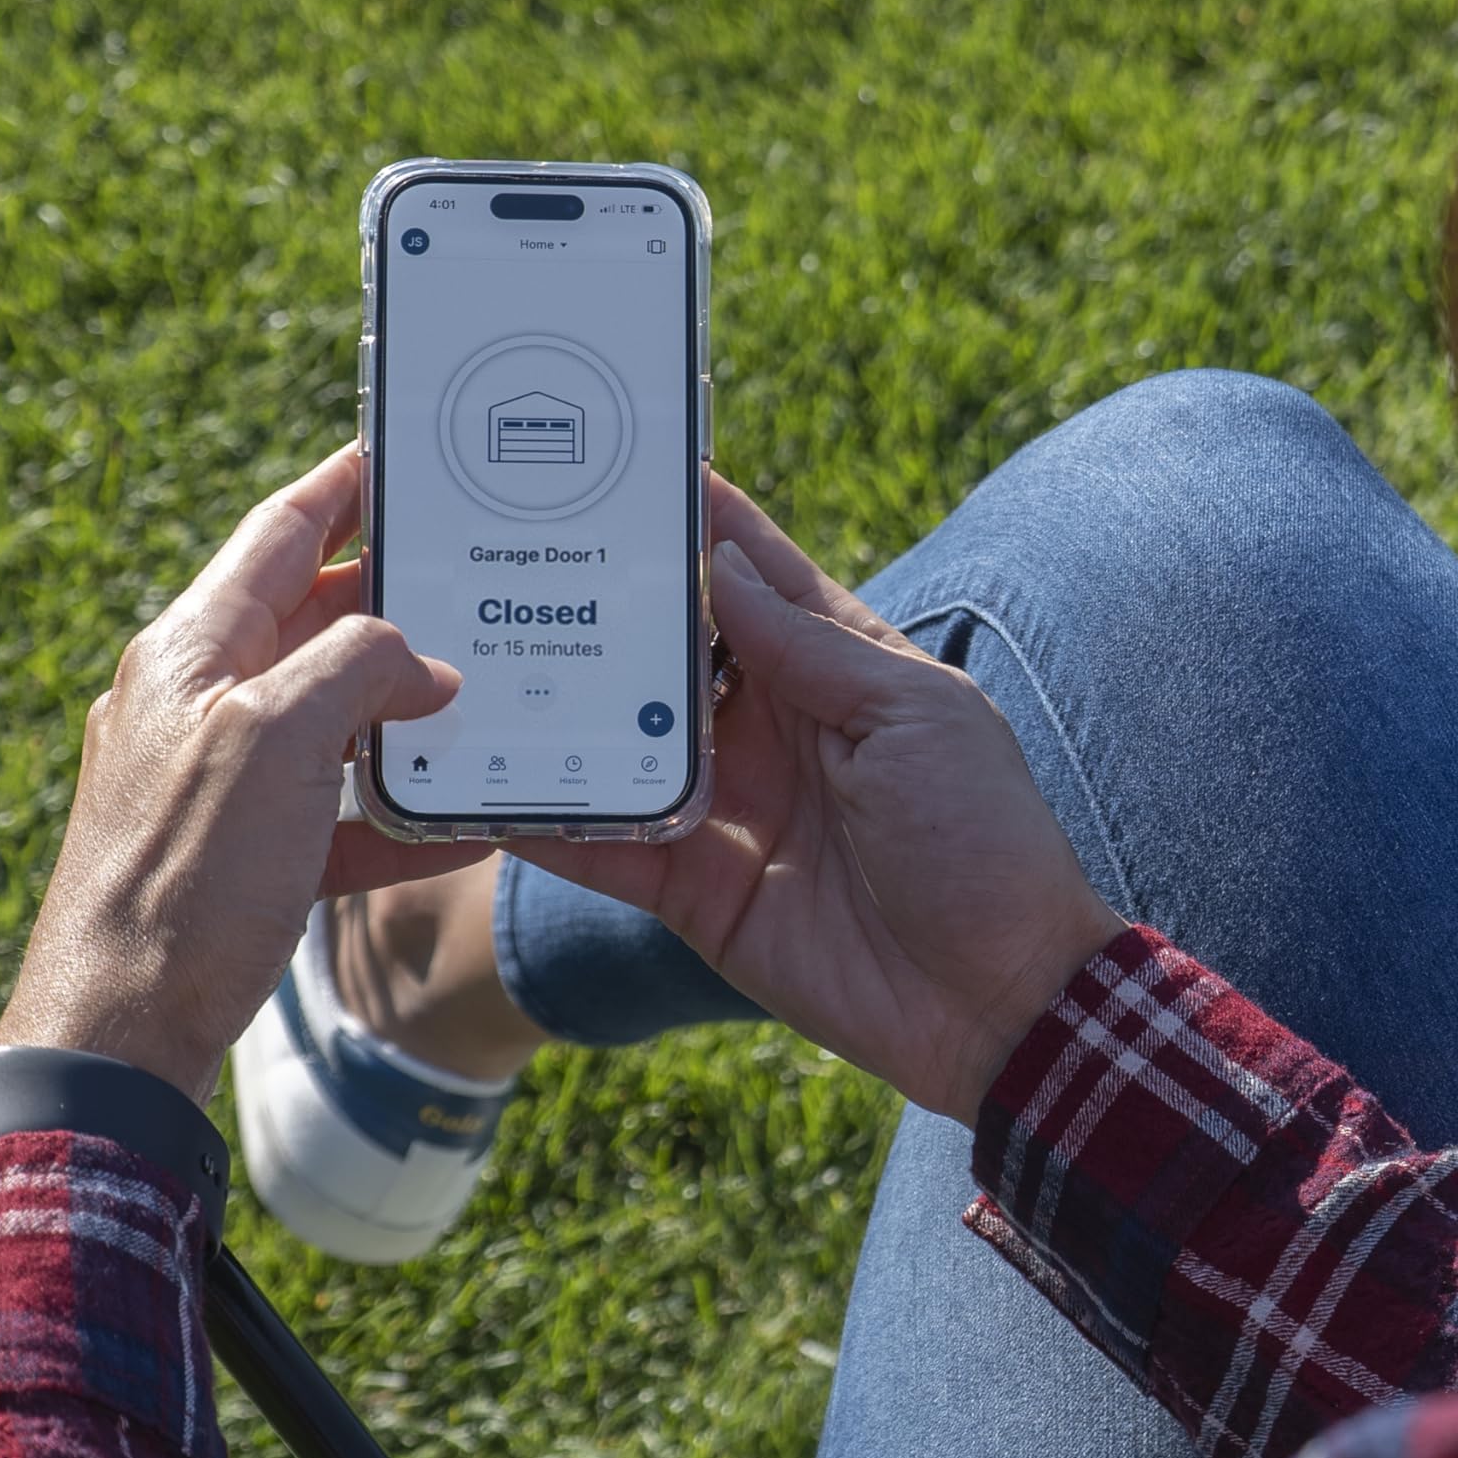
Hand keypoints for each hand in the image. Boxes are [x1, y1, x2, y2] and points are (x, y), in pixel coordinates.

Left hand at [0, 444, 488, 1101]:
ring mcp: (218, 782)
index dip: (345, 487)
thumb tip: (424, 665)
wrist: (120, 1032)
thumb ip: (356, 671)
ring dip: (408, 710)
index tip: (404, 455)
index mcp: (193, 650)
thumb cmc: (184, 876)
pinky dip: (400, 814)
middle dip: (398, 601)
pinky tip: (471, 824)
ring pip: (331, 720)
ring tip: (493, 691)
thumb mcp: (276, 741)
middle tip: (480, 577)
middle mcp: (199, 702)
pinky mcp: (243, 859)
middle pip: (312, 623)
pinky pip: (336, 817)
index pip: (278, 533)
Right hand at [506, 477, 1124, 1118]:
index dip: (696, 519)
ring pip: (617, 739)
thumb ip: (811, 646)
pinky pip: (601, 844)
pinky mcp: (692, 889)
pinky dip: (543, 818)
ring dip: (553, 703)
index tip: (625, 456)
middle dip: (599, 600)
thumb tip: (720, 566)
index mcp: (837, 669)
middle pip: (666, 649)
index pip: (752, 575)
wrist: (994, 1001)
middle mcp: (770, 726)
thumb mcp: (913, 717)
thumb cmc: (982, 838)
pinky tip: (473, 782)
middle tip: (505, 543)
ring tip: (462, 647)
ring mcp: (725, 806)